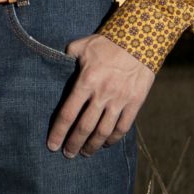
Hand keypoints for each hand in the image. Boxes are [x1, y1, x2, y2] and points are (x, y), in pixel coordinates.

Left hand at [46, 34, 154, 158]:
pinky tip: (105, 144)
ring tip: (85, 153)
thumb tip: (56, 63)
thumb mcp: (82, 45)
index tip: (52, 145)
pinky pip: (123, 127)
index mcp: (86, 81)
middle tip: (67, 154)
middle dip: (74, 144)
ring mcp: (120, 100)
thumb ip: (67, 56)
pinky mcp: (135, 102)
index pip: (68, 114)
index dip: (58, 132)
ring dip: (92, 146)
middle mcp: (102, 94)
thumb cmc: (107, 42)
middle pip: (84, 127)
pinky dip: (113, 139)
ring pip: (104, 132)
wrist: (141, 38)